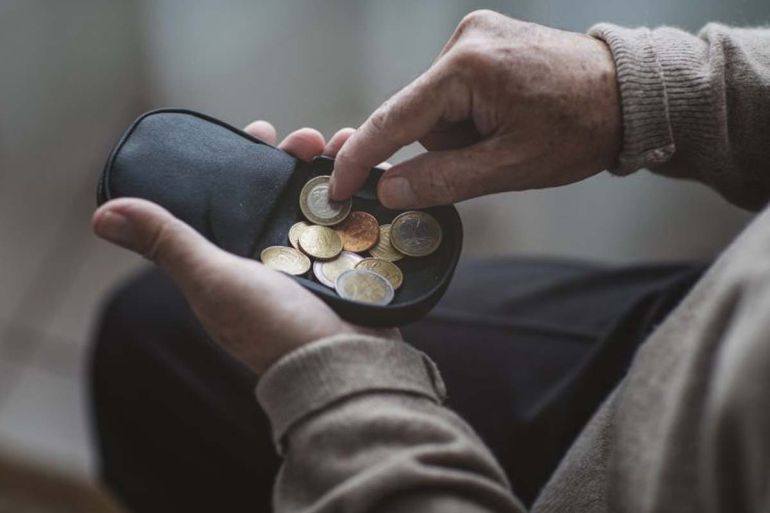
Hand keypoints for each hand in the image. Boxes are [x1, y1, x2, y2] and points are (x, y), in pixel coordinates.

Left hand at [92, 123, 397, 374]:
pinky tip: (371, 167)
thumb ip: (168, 243)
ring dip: (332, 167)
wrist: (343, 367)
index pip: (237, 198)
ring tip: (345, 144)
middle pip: (284, 192)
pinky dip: (363, 191)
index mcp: (239, 257)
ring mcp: (320, 261)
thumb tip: (102, 214)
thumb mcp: (213, 281)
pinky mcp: (354, 265)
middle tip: (307, 137)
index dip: (246, 161)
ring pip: (323, 201)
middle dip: (294, 157)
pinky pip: (357, 218)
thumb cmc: (273, 328)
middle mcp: (278, 256)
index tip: (259, 131)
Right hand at [330, 10, 621, 208]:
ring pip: (437, 108)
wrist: (631, 94)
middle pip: (419, 116)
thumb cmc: (581, 128)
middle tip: (493, 156)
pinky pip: (455, 91)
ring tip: (511, 133)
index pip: (395, 118)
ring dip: (461, 134)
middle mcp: (466, 39)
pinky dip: (470, 116)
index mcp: (469, 67)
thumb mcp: (510, 167)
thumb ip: (443, 180)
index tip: (337, 186)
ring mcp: (477, 34)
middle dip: (444, 148)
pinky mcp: (487, 39)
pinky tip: (508, 117)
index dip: (361, 157)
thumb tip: (390, 189)